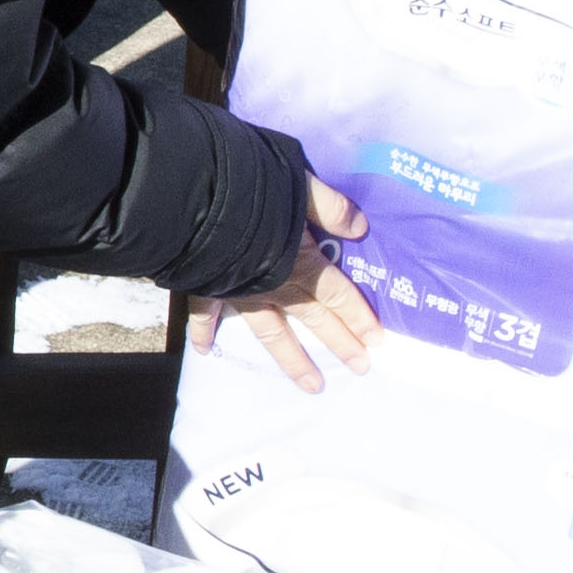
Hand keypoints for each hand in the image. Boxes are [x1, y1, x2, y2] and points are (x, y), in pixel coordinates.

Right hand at [192, 175, 381, 391]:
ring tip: (311, 385)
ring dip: (292, 360)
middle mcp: (276, 286)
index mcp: (302, 263)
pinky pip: (206, 316)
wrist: (196, 204)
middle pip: (315, 319)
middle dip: (340, 344)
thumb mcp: (300, 188)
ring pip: (273, 333)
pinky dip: (204, 332)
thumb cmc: (252, 191)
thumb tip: (359, 227)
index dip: (359, 317)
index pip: (338, 295)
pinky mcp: (208, 289)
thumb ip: (330, 207)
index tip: (377, 342)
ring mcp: (242, 293)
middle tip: (360, 369)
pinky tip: (205, 350)